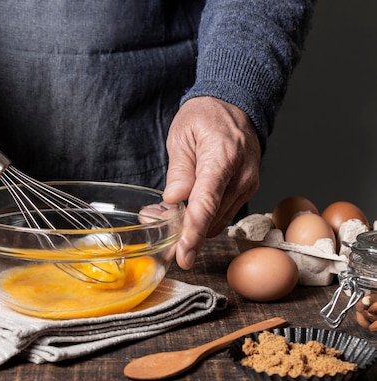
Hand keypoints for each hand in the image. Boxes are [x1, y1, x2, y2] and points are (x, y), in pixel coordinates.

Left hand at [163, 97, 260, 269]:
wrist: (236, 105)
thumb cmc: (206, 117)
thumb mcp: (182, 136)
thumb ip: (180, 170)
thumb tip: (174, 199)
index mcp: (222, 158)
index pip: (207, 203)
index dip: (193, 232)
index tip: (183, 255)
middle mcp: (241, 176)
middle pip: (211, 218)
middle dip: (183, 229)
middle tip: (154, 220)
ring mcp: (247, 185)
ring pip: (217, 220)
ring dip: (192, 224)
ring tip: (165, 210)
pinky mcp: (247, 191)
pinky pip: (222, 213)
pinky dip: (203, 217)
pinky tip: (184, 207)